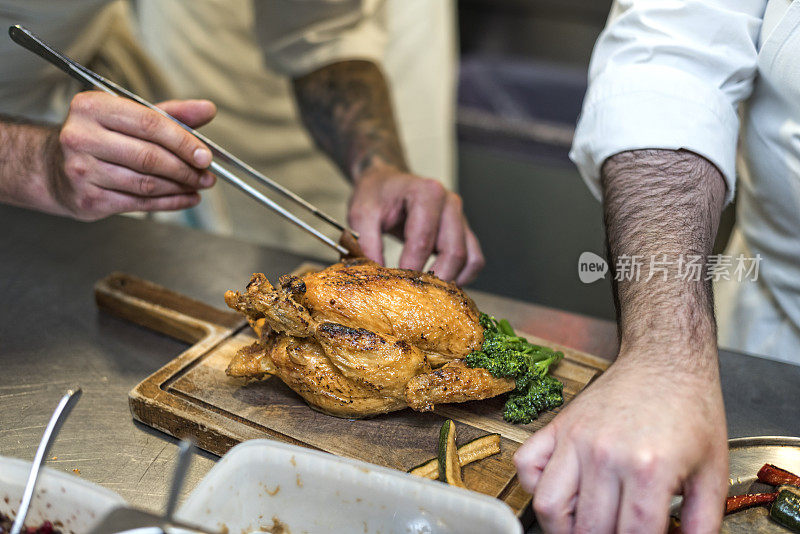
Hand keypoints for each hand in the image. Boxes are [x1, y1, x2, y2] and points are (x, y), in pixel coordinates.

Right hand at [51, 91, 216, 220]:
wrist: (54, 168)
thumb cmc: (99, 138)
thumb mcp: (130, 116)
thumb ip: (170, 114)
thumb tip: (207, 110)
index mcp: (92, 107)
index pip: (149, 124)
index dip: (183, 142)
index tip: (206, 155)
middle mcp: (82, 137)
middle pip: (149, 157)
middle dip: (186, 169)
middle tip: (207, 174)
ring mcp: (82, 171)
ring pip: (146, 183)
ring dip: (180, 187)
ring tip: (198, 185)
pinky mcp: (88, 199)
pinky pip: (139, 203)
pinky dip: (169, 202)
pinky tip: (186, 198)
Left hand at [347, 163, 484, 284]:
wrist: (387, 182)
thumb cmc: (377, 194)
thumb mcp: (361, 213)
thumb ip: (366, 243)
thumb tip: (376, 275)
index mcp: (426, 193)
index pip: (423, 239)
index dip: (411, 266)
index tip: (397, 284)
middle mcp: (450, 203)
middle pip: (453, 251)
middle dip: (435, 279)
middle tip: (415, 296)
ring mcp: (460, 218)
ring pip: (469, 258)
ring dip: (452, 280)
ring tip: (429, 294)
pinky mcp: (463, 231)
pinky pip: (474, 259)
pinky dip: (464, 276)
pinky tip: (443, 285)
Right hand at [514, 349, 727, 533]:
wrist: (667, 361)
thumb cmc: (691, 410)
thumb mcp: (712, 472)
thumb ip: (702, 524)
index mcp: (648, 469)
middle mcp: (605, 455)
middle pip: (590, 529)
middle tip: (621, 531)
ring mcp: (575, 439)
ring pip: (547, 506)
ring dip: (563, 528)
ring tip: (585, 526)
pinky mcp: (559, 426)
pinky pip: (526, 467)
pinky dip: (534, 488)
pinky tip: (562, 492)